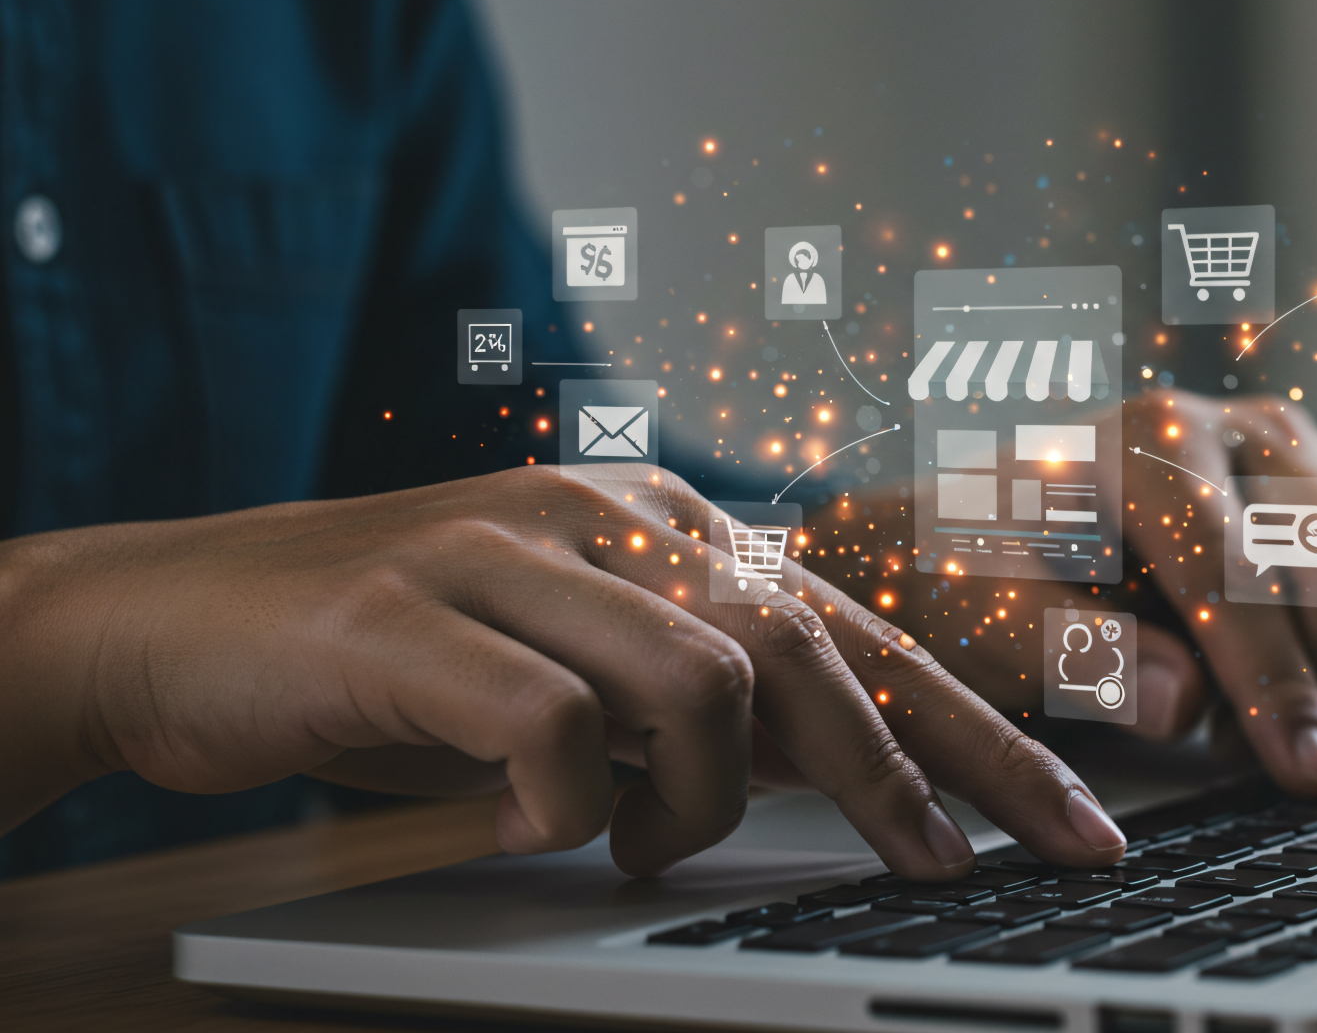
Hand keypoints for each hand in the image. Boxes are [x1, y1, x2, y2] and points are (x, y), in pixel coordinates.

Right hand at [0, 465, 1128, 878]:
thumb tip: (849, 769)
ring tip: (639, 843)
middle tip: (952, 871)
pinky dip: (565, 800)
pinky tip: (536, 827)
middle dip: (910, 775)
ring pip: (701, 677)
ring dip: (697, 799)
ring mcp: (507, 551)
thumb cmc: (403, 657)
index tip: (1067, 827)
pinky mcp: (408, 612)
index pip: (862, 631)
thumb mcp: (582, 673)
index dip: (977, 734)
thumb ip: (704, 699)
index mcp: (668, 522)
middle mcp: (609, 513)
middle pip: (817, 646)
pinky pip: (548, 719)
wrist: (179, 617)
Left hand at [882, 388, 1316, 798]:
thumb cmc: (991, 576)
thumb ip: (1074, 651)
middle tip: (1228, 749)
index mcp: (1151, 438)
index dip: (1277, 683)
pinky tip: (1303, 704)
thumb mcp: (992, 615)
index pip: (1241, 568)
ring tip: (1250, 722)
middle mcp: (1253, 427)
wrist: (1011, 531)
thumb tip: (1180, 699)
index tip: (1306, 777)